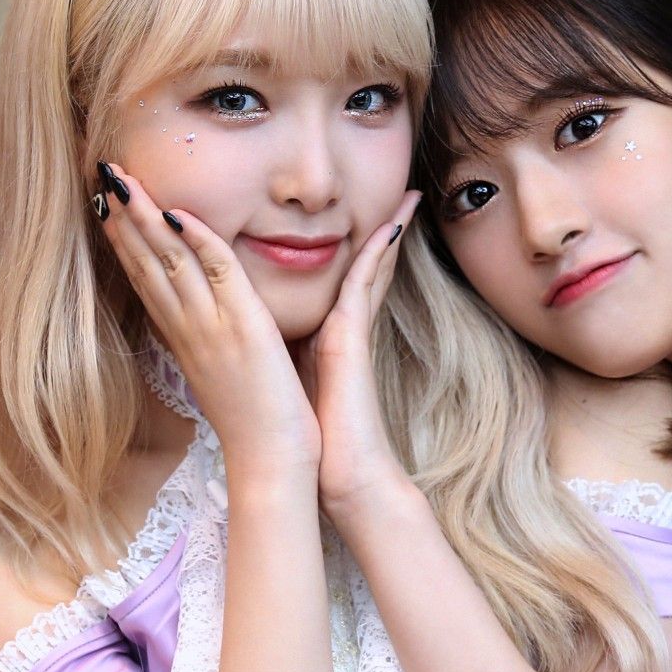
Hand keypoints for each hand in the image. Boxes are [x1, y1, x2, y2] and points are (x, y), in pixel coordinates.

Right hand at [97, 162, 318, 475]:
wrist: (271, 463)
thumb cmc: (254, 424)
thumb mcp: (223, 376)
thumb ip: (210, 342)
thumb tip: (199, 321)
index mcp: (183, 340)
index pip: (144, 279)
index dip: (123, 240)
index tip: (106, 205)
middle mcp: (188, 330)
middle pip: (146, 263)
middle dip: (123, 216)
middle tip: (103, 175)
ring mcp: (212, 328)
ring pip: (170, 262)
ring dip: (145, 217)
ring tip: (122, 179)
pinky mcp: (245, 329)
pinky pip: (219, 274)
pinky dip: (199, 241)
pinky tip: (178, 212)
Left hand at [300, 192, 419, 513]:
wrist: (334, 477)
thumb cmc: (311, 442)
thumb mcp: (291, 386)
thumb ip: (287, 360)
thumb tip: (263, 346)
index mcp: (322, 339)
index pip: (339, 285)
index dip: (348, 252)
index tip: (350, 221)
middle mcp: (340, 330)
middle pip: (360, 268)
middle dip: (376, 232)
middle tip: (396, 193)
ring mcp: (349, 332)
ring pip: (366, 268)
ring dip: (385, 231)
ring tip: (407, 195)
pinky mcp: (351, 339)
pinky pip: (363, 285)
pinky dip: (375, 254)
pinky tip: (390, 225)